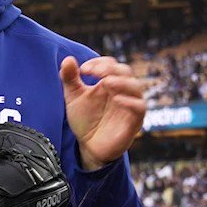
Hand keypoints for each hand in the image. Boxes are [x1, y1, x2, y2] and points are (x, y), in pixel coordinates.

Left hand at [60, 55, 145, 170]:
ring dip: (121, 82)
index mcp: (110, 82)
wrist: (88, 147)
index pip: (112, 64)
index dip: (100, 63)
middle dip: (111, 69)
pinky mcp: (134, 122)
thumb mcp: (73, 98)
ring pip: (135, 87)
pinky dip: (130, 101)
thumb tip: (67, 60)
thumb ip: (70, 79)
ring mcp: (129, 106)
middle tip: (95, 72)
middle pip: (125, 71)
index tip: (83, 70)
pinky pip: (140, 108)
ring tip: (106, 82)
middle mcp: (122, 91)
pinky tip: (116, 99)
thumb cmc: (85, 120)